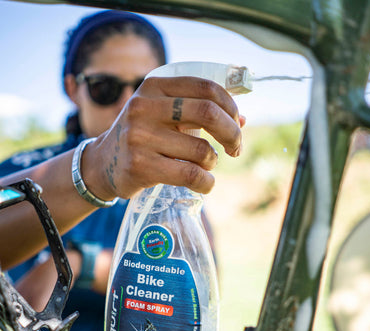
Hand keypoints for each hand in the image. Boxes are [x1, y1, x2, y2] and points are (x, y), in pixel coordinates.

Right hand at [82, 76, 244, 198]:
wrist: (104, 163)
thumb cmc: (144, 136)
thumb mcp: (166, 115)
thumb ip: (201, 113)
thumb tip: (242, 120)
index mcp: (155, 86)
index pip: (207, 88)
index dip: (231, 108)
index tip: (237, 125)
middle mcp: (145, 106)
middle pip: (209, 114)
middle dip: (232, 134)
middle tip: (236, 149)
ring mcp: (140, 136)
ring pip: (202, 150)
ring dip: (213, 162)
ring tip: (205, 166)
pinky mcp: (140, 165)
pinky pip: (191, 175)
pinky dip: (207, 183)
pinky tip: (205, 183)